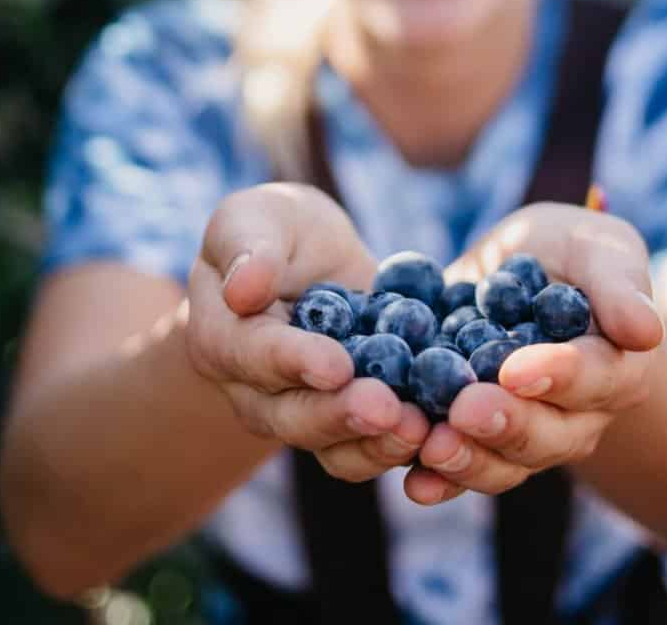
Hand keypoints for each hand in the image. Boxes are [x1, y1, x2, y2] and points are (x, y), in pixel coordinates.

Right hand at [186, 183, 430, 480]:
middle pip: (295, 418)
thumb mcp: (254, 219)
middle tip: (388, 410)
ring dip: (377, 444)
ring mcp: (306, 415)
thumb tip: (242, 288)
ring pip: (335, 448)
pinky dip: (407, 446)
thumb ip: (246, 248)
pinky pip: (374, 447)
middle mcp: (257, 392)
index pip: (256, 357)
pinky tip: (443, 433)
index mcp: (223, 340)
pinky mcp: (352, 422)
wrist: (309, 260)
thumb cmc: (273, 231)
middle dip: (343, 415)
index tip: (336, 365)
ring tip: (421, 430)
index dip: (295, 363)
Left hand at [406, 202, 663, 504]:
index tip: (516, 370)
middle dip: (505, 425)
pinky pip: (463, 473)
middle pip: (548, 436)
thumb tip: (646, 331)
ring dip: (468, 460)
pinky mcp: (478, 442)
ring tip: (433, 448)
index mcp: (616, 367)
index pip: (595, 378)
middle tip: (464, 410)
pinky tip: (415, 484)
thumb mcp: (595, 246)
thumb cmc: (567, 252)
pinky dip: (439, 481)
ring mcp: (527, 436)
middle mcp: (578, 416)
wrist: (512, 270)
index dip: (558, 376)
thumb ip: (618, 282)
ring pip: (506, 464)